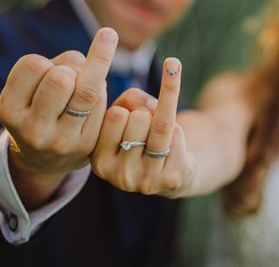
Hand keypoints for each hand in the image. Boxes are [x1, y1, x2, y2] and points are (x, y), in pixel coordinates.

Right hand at [0, 27, 117, 207]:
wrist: (44, 158)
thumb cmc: (41, 105)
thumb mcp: (32, 85)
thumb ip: (61, 62)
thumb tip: (102, 50)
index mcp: (10, 110)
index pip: (33, 65)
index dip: (44, 61)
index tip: (44, 72)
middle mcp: (33, 130)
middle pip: (61, 79)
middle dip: (70, 69)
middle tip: (68, 79)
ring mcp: (61, 141)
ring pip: (88, 91)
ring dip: (92, 76)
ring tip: (84, 83)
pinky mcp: (86, 145)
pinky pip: (102, 104)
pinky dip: (101, 92)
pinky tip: (91, 102)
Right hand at [91, 58, 194, 197]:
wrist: (168, 168)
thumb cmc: (140, 133)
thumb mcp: (125, 111)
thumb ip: (131, 98)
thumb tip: (155, 106)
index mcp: (100, 161)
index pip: (114, 115)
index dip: (126, 108)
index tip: (126, 112)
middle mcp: (119, 175)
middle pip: (139, 118)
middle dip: (146, 115)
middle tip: (145, 130)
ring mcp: (146, 180)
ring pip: (160, 126)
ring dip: (163, 117)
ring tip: (158, 130)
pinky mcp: (172, 179)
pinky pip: (178, 135)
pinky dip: (178, 130)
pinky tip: (172, 147)